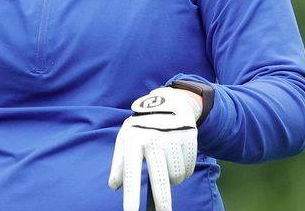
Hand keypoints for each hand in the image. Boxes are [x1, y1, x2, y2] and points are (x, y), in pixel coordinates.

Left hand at [108, 87, 199, 210]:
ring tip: (165, 161)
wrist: (170, 103)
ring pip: (176, 176)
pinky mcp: (190, 140)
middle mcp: (154, 139)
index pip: (131, 172)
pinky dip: (182, 170)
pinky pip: (187, 170)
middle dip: (162, 202)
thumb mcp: (126, 137)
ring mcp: (174, 139)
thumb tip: (114, 186)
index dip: (131, 196)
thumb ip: (119, 162)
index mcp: (134, 139)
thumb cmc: (142, 125)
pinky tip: (176, 156)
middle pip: (160, 179)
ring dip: (171, 179)